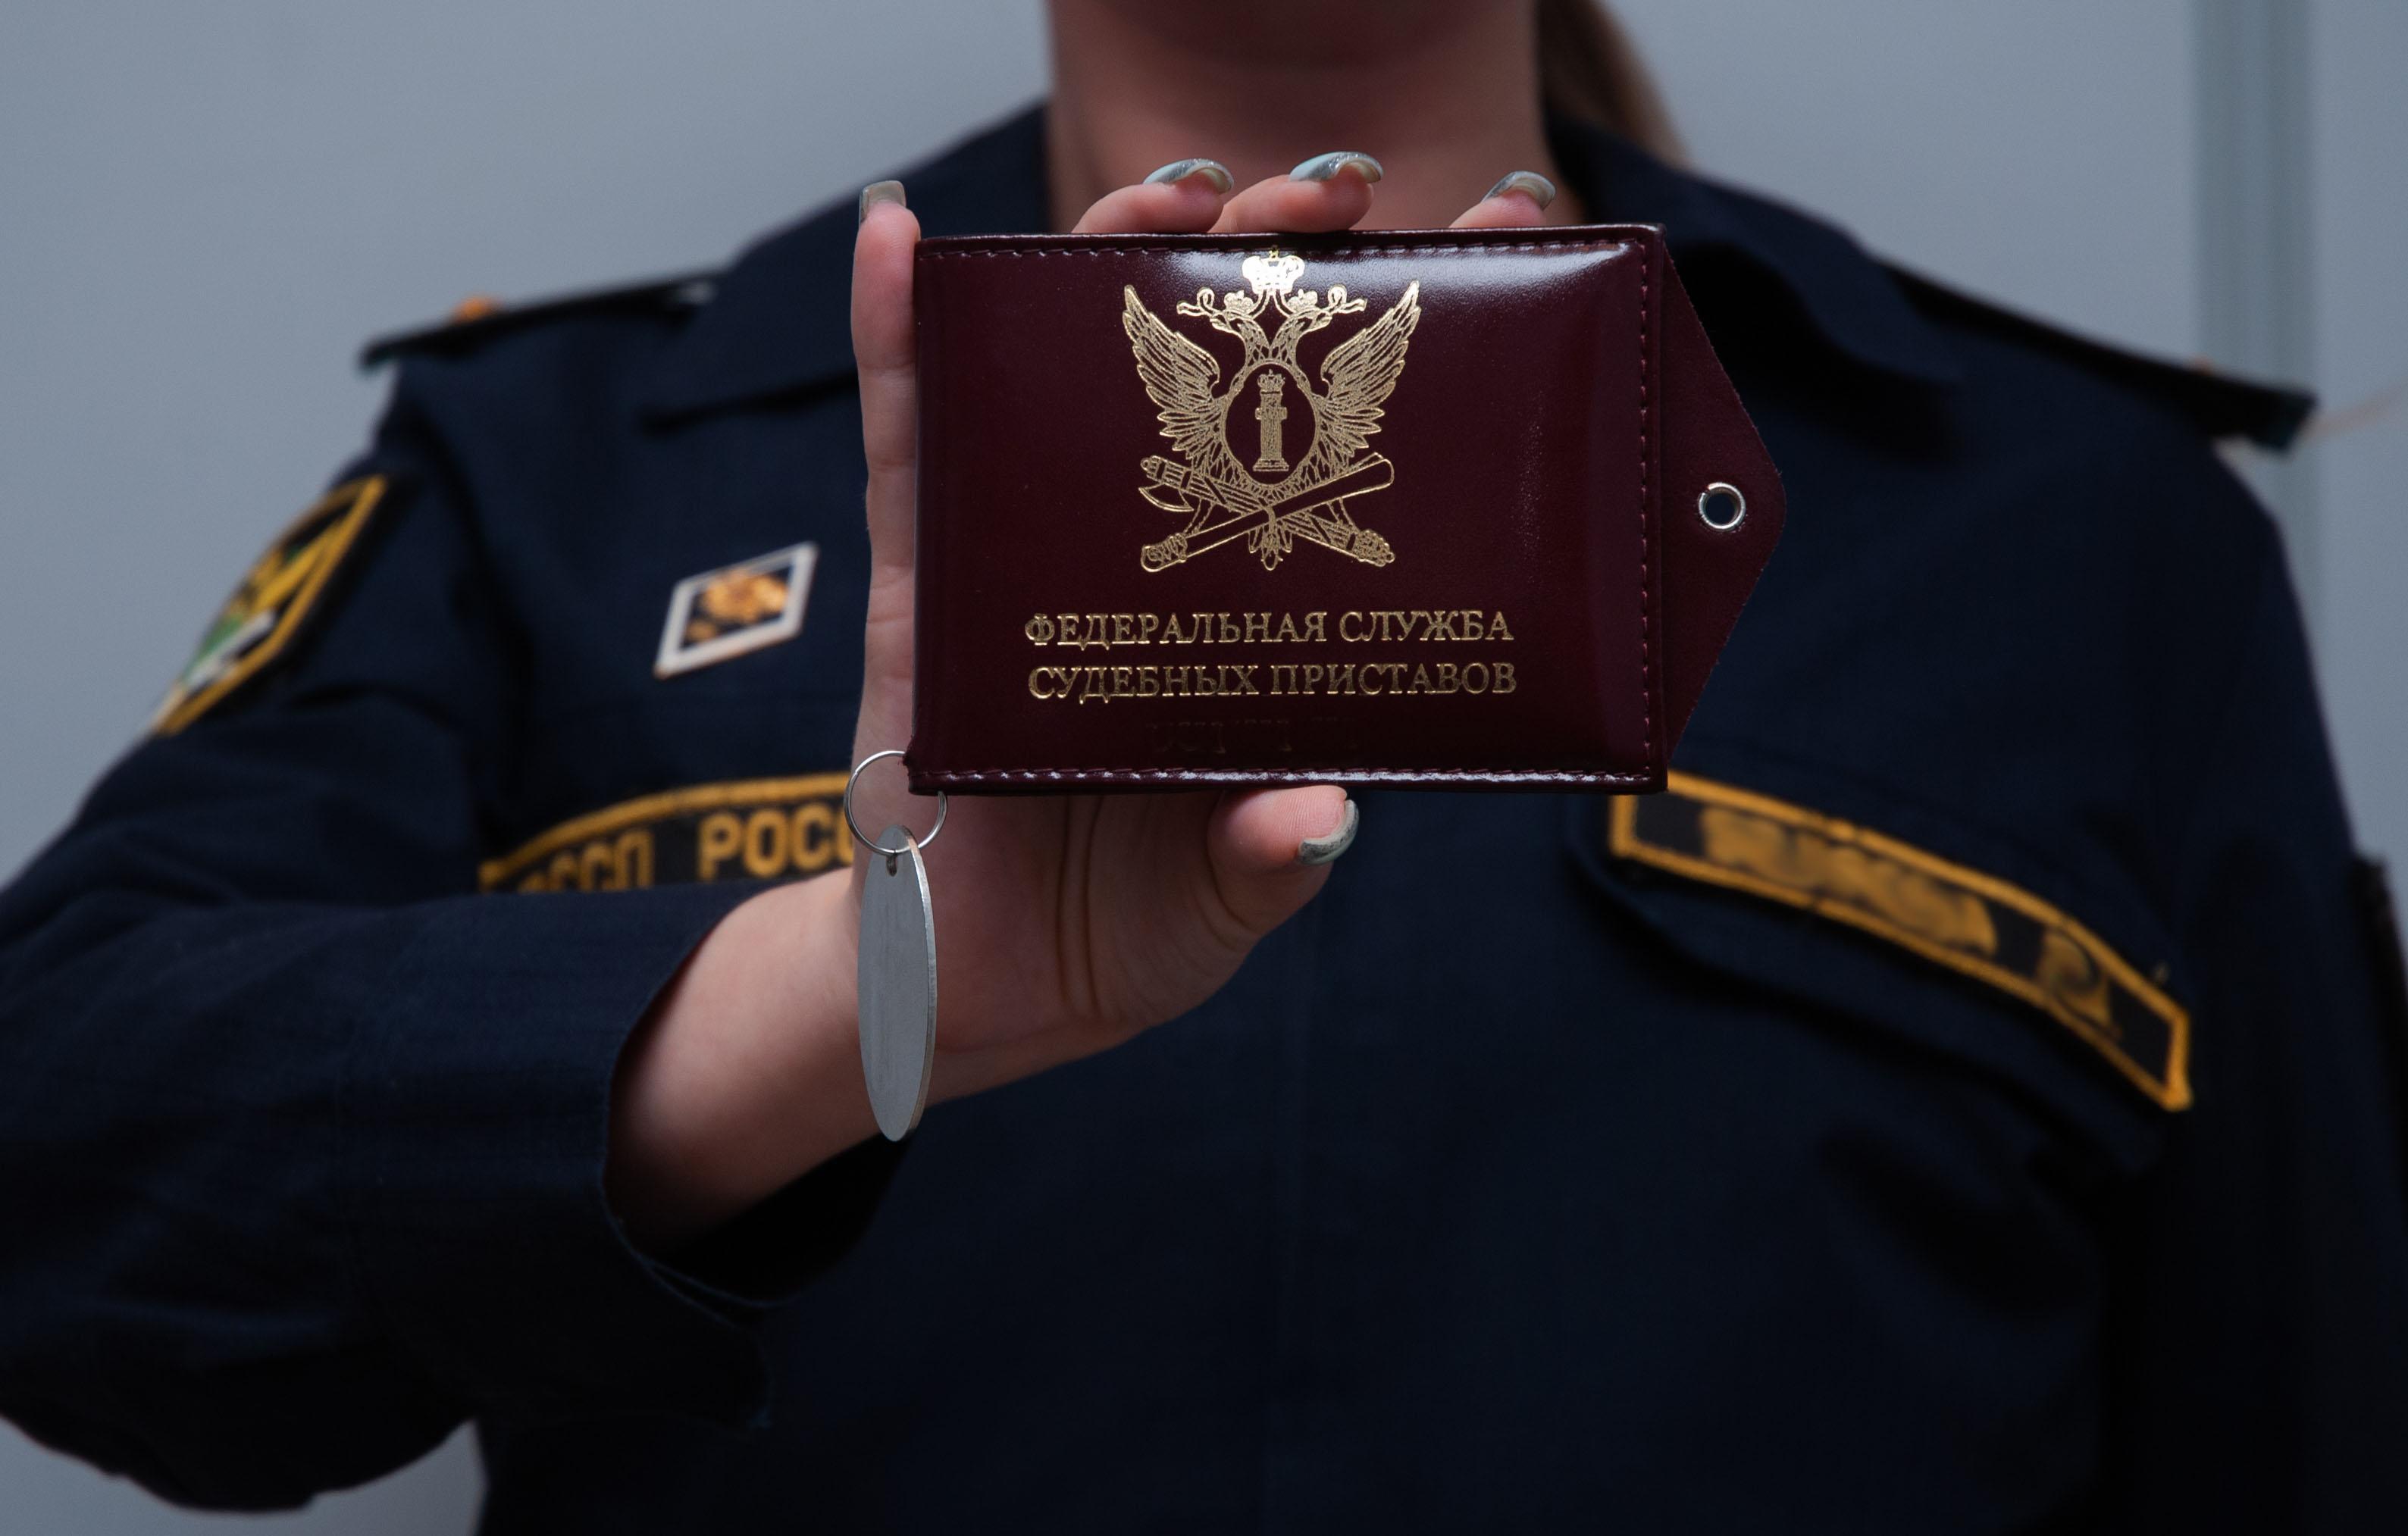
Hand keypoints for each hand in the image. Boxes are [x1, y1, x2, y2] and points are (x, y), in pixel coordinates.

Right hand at [607, 157, 1556, 1248]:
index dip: (1409, 340)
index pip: (1340, 445)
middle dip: (1271, 258)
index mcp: (1250, 610)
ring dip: (1109, 253)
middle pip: (1212, 369)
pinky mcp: (925, 588)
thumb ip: (1266, 859)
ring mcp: (1034, 554)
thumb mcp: (1223, 903)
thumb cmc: (1123, 931)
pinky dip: (898, 333)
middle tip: (1337, 193)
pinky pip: (908, 443)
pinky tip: (904, 231)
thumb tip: (1314, 819)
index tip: (1505, 246)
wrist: (981, 990)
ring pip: (1069, 367)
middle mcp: (1152, 555)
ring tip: (1167, 191)